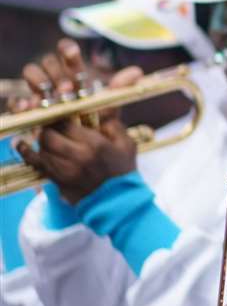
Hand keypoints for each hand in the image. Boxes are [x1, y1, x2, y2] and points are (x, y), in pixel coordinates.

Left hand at [12, 40, 142, 202]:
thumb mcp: (125, 143)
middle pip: (49, 133)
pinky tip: (22, 144)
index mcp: (95, 145)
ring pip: (41, 146)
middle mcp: (77, 157)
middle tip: (51, 119)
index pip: (67, 121)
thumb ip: (111, 122)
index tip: (58, 104)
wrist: (118, 202)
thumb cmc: (123, 170)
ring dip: (41, 137)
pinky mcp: (57, 180)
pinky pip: (36, 163)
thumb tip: (100, 102)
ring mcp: (65, 170)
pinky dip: (27, 152)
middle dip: (47, 124)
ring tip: (43, 131)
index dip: (59, 110)